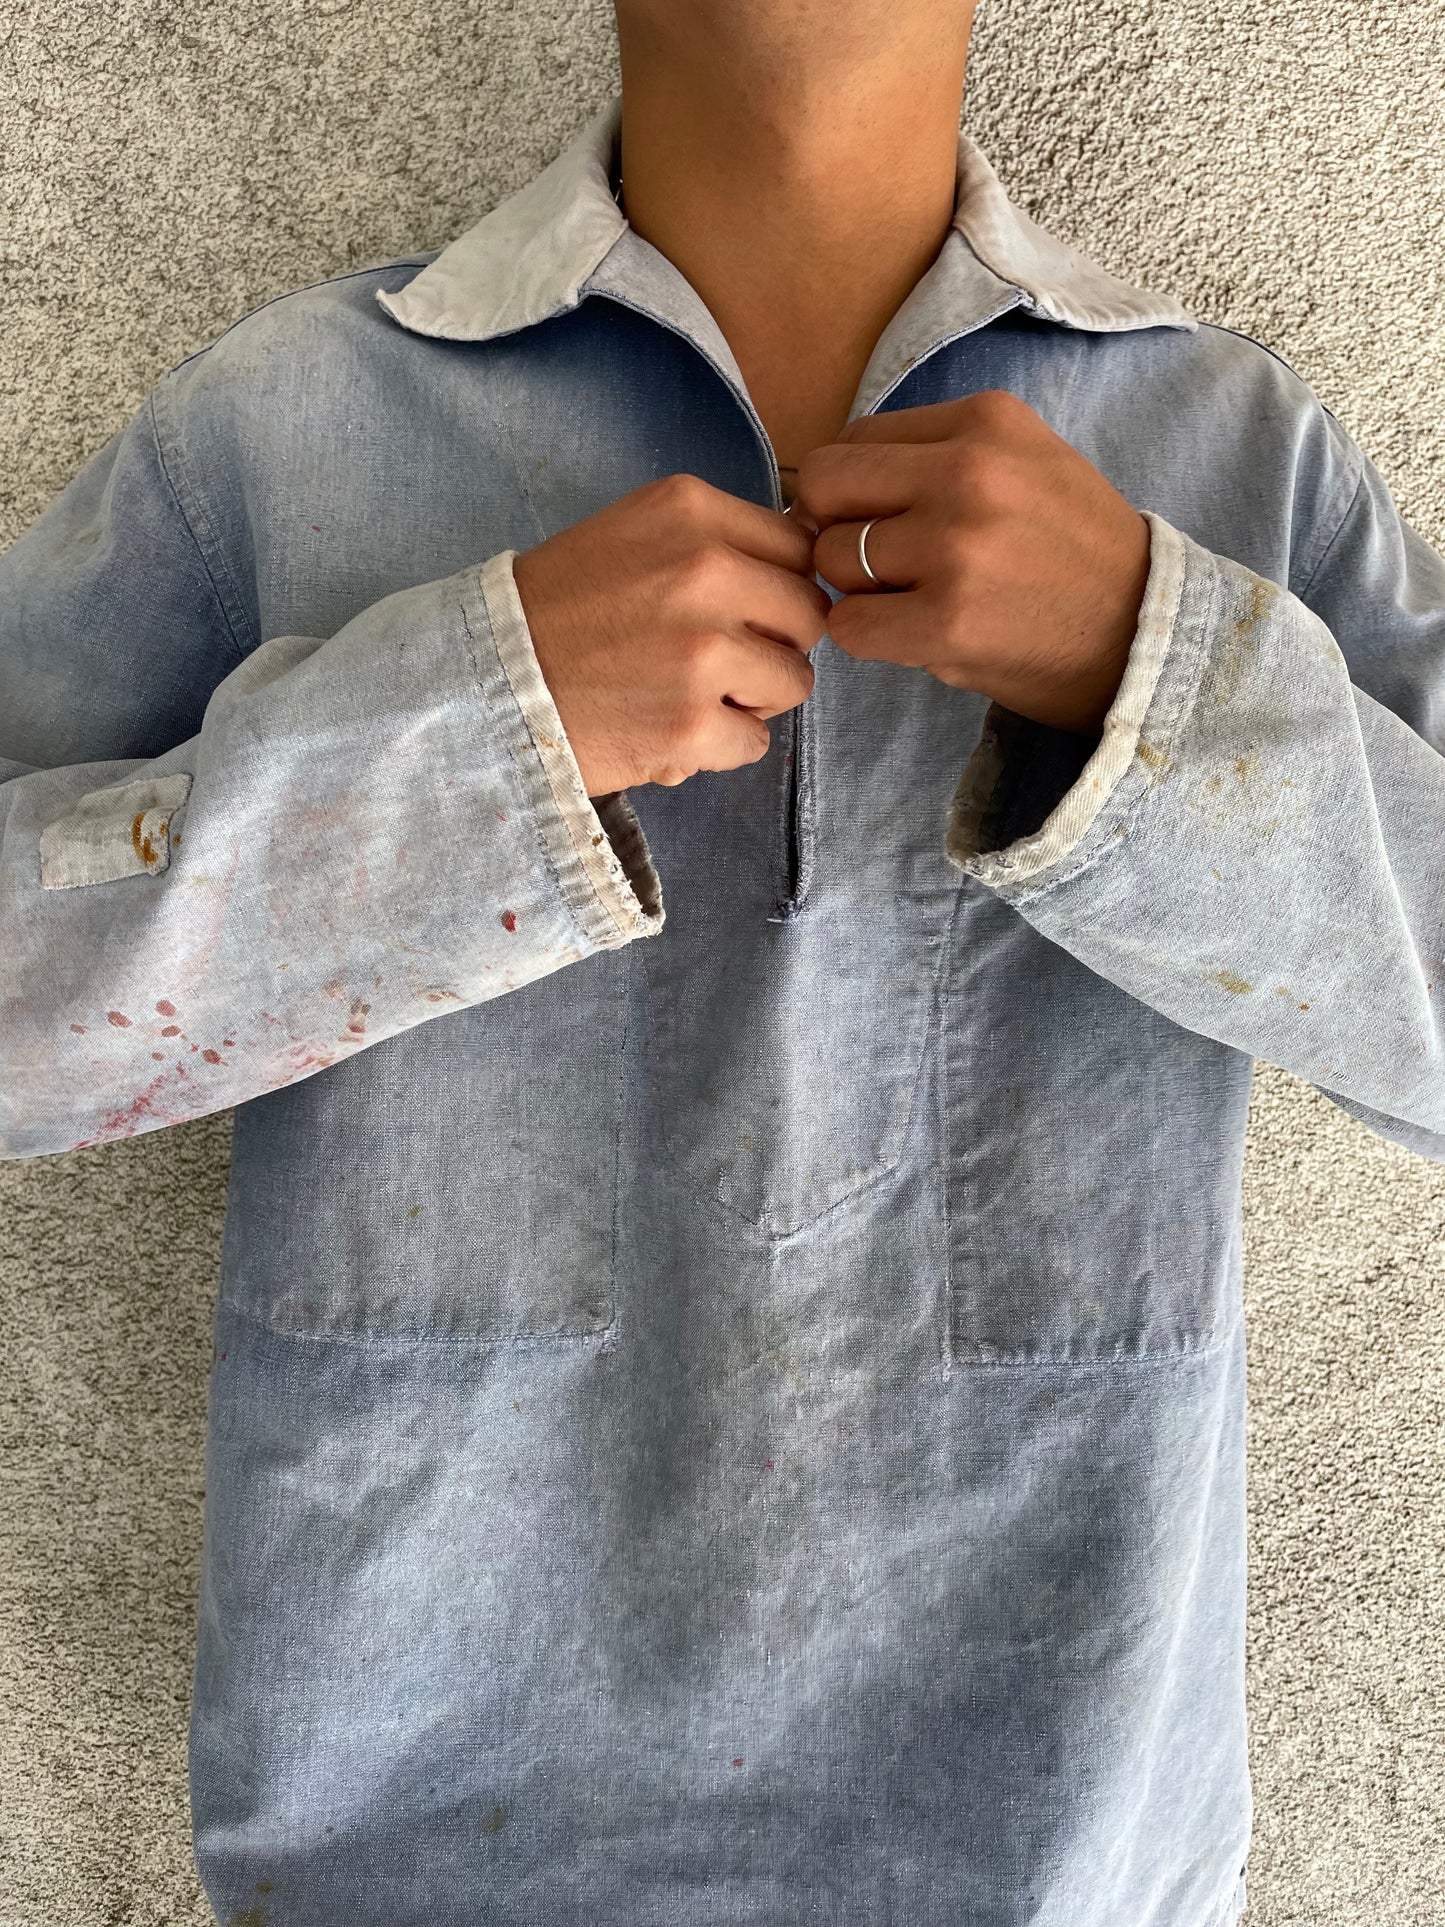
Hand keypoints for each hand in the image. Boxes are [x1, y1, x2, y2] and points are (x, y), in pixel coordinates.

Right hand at [513, 474, 827, 794]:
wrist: (486, 678)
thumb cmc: (558, 610)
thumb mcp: (634, 534)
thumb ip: (713, 543)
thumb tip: (796, 575)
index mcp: (690, 511)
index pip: (798, 549)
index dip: (777, 588)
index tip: (743, 611)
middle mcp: (705, 571)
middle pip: (808, 615)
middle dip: (775, 644)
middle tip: (722, 662)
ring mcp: (702, 652)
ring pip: (794, 681)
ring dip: (753, 699)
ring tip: (693, 696)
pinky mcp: (692, 724)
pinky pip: (755, 742)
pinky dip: (719, 747)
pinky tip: (672, 731)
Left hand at [794, 391, 1152, 734]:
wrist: (1142, 632)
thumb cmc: (1072, 553)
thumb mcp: (1023, 463)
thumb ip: (935, 456)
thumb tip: (823, 484)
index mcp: (985, 421)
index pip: (855, 440)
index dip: (851, 488)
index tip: (878, 519)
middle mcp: (968, 472)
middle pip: (826, 487)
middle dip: (834, 528)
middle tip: (877, 562)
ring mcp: (956, 547)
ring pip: (831, 558)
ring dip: (858, 588)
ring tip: (917, 598)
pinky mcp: (947, 620)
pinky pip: (849, 624)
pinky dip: (868, 636)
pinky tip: (915, 635)